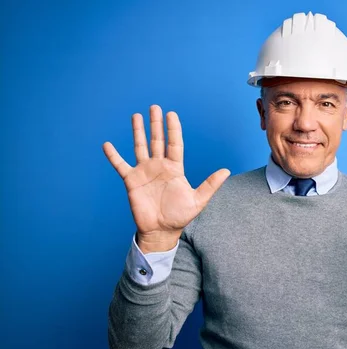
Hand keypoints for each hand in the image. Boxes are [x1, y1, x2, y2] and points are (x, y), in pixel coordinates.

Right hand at [103, 105, 229, 251]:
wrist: (161, 231)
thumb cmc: (180, 216)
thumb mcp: (198, 200)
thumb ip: (210, 184)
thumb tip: (226, 171)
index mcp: (175, 168)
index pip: (174, 144)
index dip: (173, 129)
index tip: (171, 114)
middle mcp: (159, 166)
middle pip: (157, 140)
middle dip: (156, 124)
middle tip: (155, 107)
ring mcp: (145, 172)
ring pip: (140, 147)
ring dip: (138, 132)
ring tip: (136, 115)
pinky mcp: (131, 181)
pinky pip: (120, 165)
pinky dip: (113, 156)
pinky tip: (107, 144)